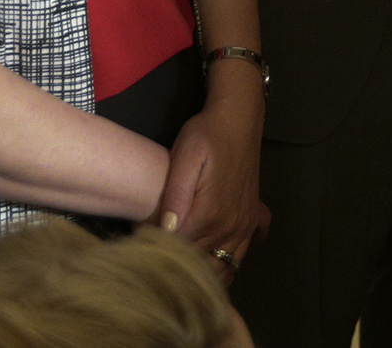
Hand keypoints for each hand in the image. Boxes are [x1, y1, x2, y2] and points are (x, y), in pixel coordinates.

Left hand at [157, 86, 267, 283]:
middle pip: (200, 264)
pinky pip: (242, 255)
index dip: (157, 251)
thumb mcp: (185, 158)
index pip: (178, 251)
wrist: (238, 120)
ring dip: (203, 271)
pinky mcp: (252, 220)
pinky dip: (228, 263)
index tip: (139, 245)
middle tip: (155, 257)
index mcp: (209, 215)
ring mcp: (244, 226)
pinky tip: (213, 254)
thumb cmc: (206, 135)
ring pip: (223, 267)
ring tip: (180, 267)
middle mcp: (230, 227)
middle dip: (178, 267)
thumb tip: (166, 231)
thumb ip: (176, 196)